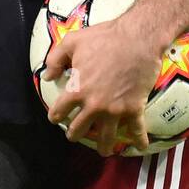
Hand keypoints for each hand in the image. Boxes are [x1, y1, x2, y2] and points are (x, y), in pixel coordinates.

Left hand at [43, 15, 161, 156]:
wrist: (138, 38)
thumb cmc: (104, 38)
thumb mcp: (72, 42)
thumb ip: (55, 59)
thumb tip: (47, 76)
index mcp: (78, 89)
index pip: (60, 110)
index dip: (55, 115)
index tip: (55, 118)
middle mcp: (94, 105)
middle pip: (80, 128)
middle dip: (75, 134)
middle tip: (75, 135)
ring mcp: (115, 110)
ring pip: (106, 137)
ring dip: (103, 146)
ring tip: (103, 151)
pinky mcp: (135, 108)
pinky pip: (137, 129)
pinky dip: (140, 140)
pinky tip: (141, 146)